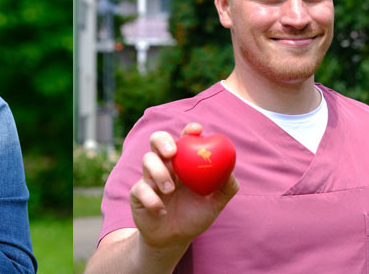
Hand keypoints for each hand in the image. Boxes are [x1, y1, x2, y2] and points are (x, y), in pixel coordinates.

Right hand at [128, 123, 240, 249]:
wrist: (174, 239)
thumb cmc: (195, 216)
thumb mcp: (214, 204)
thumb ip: (226, 188)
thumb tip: (230, 172)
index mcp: (184, 162)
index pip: (185, 139)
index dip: (189, 131)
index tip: (196, 130)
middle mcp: (166, 165)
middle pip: (157, 139)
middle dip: (163, 141)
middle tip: (172, 154)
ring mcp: (150, 177)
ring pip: (148, 160)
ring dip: (159, 173)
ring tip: (170, 190)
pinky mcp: (138, 193)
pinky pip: (140, 188)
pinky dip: (152, 199)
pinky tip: (162, 210)